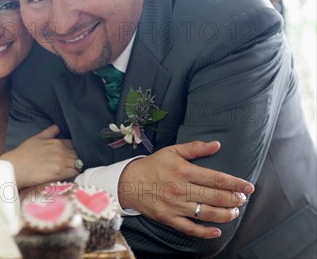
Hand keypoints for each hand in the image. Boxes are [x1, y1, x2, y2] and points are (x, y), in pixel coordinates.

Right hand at [0, 125, 79, 188]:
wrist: (15, 167)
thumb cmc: (23, 154)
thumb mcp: (36, 138)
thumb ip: (49, 132)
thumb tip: (58, 126)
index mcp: (56, 142)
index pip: (74, 144)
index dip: (76, 149)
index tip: (74, 154)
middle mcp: (61, 150)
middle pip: (78, 154)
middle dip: (78, 158)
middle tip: (75, 164)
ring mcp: (61, 161)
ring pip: (79, 163)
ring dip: (78, 166)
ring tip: (74, 170)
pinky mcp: (59, 172)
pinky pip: (75, 172)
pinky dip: (76, 173)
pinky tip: (72, 175)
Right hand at [118, 141, 253, 238]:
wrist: (128, 183)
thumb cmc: (152, 166)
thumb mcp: (172, 151)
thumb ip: (195, 148)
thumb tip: (216, 145)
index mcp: (183, 171)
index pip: (216, 179)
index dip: (235, 183)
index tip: (248, 186)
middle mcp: (181, 189)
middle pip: (215, 197)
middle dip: (234, 199)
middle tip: (242, 199)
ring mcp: (175, 206)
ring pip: (207, 214)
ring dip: (225, 214)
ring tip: (234, 212)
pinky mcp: (169, 218)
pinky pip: (190, 228)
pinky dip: (205, 232)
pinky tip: (217, 231)